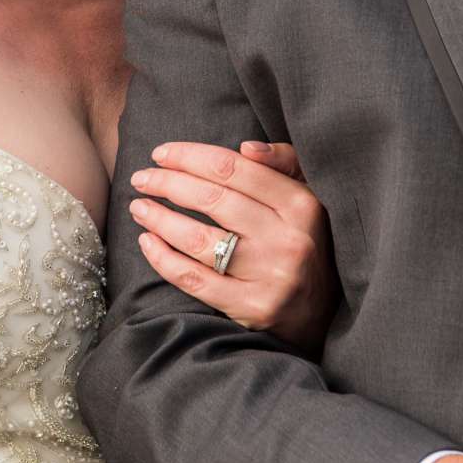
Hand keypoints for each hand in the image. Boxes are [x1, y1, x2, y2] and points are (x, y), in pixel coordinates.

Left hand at [124, 139, 335, 350]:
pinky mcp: (253, 308)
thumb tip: (246, 148)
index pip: (233, 169)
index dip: (190, 157)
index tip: (161, 153)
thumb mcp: (308, 197)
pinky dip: (164, 259)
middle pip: (212, 201)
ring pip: (199, 240)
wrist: (324, 314)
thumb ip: (284, 163)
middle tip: (141, 178)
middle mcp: (288, 240)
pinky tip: (147, 242)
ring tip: (138, 207)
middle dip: (167, 183)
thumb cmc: (305, 242)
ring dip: (160, 219)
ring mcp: (271, 277)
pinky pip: (195, 279)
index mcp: (301, 205)